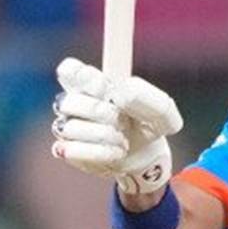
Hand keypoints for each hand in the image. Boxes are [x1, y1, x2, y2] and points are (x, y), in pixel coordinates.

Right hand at [51, 57, 183, 194]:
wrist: (144, 158)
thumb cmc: (147, 126)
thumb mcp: (161, 114)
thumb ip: (150, 99)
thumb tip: (123, 93)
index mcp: (93, 83)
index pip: (69, 69)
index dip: (84, 78)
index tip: (106, 89)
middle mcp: (74, 102)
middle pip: (67, 100)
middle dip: (100, 112)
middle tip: (122, 120)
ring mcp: (67, 126)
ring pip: (69, 127)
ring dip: (103, 135)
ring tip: (122, 140)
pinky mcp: (67, 150)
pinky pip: (70, 149)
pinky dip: (99, 152)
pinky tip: (116, 152)